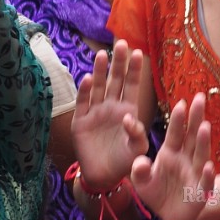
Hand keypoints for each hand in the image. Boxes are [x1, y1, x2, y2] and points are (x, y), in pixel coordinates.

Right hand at [70, 40, 147, 188]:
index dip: (134, 70)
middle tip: (121, 44)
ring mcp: (95, 112)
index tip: (139, 53)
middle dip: (118, 63)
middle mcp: (111, 107)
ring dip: (100, 71)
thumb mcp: (137, 149)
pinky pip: (83, 103)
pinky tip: (88, 79)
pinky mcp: (80, 121)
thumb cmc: (123, 162)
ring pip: (98, 87)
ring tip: (102, 55)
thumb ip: (137, 134)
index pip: (131, 86)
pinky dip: (85, 91)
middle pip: (115, 80)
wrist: (102, 176)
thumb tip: (129, 117)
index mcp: (127, 110)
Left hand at [130, 92, 213, 219]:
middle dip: (196, 118)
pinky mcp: (200, 193)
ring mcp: (195, 175)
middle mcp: (186, 160)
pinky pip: (204, 184)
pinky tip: (208, 167)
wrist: (168, 214)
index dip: (178, 120)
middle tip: (200, 98)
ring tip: (203, 127)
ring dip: (202, 142)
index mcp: (171, 153)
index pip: (175, 133)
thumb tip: (140, 163)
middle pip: (191, 137)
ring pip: (200, 156)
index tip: (181, 103)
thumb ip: (139, 171)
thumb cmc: (156, 192)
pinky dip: (207, 176)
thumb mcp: (141, 182)